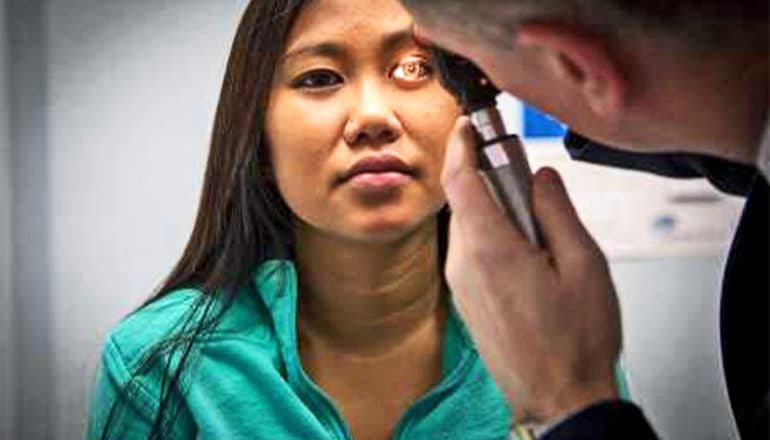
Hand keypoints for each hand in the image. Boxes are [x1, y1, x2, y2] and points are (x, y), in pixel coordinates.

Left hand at [441, 117, 621, 423]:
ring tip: (539, 229)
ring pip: (470, 225)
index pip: (460, 177)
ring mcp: (461, 284)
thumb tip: (541, 178)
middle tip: (526, 175)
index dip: (462, 143)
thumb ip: (556, 211)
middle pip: (465, 199)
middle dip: (490, 177)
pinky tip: (528, 256)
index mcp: (491, 247)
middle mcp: (465, 263)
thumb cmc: (574, 340)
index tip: (469, 125)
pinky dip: (493, 236)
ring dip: (496, 210)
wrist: (556, 399)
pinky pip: (472, 251)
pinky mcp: (466, 299)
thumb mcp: (583, 264)